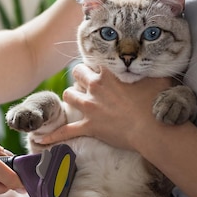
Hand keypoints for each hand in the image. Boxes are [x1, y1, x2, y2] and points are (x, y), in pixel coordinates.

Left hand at [39, 64, 170, 149]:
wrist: (153, 129)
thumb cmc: (157, 102)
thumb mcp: (157, 77)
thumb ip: (151, 66)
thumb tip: (155, 58)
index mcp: (109, 72)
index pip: (93, 61)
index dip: (97, 65)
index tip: (101, 68)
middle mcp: (95, 87)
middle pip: (77, 73)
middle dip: (80, 76)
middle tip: (88, 82)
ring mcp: (90, 107)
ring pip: (69, 94)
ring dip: (72, 95)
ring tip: (77, 99)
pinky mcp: (89, 126)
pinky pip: (65, 131)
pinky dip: (52, 135)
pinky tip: (39, 138)